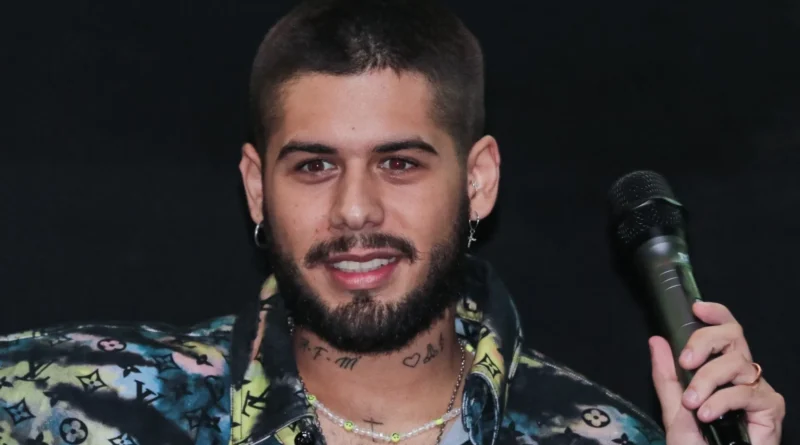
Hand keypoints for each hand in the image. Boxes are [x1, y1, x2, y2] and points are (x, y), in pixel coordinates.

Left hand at [649, 301, 784, 444]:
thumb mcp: (674, 408)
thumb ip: (666, 375)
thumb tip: (656, 340)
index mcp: (720, 370)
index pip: (725, 332)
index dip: (716, 314)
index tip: (697, 308)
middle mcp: (741, 375)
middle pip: (733, 336)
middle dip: (705, 341)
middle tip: (686, 362)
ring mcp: (757, 389)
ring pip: (735, 363)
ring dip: (706, 381)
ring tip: (692, 404)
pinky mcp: (770, 407)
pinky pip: (745, 391)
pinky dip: (720, 401)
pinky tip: (706, 415)